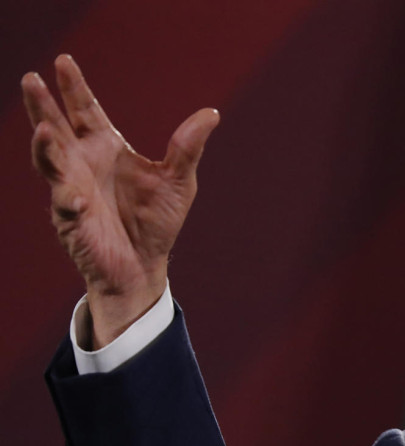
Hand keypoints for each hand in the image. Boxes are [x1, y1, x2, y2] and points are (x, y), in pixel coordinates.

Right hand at [22, 54, 218, 347]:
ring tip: (42, 127)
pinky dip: (67, 198)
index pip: (85, 110)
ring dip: (43, 145)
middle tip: (31, 79)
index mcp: (105, 147)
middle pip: (56, 126)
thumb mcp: (178, 181)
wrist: (145, 265)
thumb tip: (212, 113)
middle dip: (42, 105)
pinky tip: (74, 197)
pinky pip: (65, 205)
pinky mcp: (72, 219)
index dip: (74, 87)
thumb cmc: (156, 221)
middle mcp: (83, 163)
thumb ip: (188, 147)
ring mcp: (72, 189)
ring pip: (49, 161)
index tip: (64, 61)